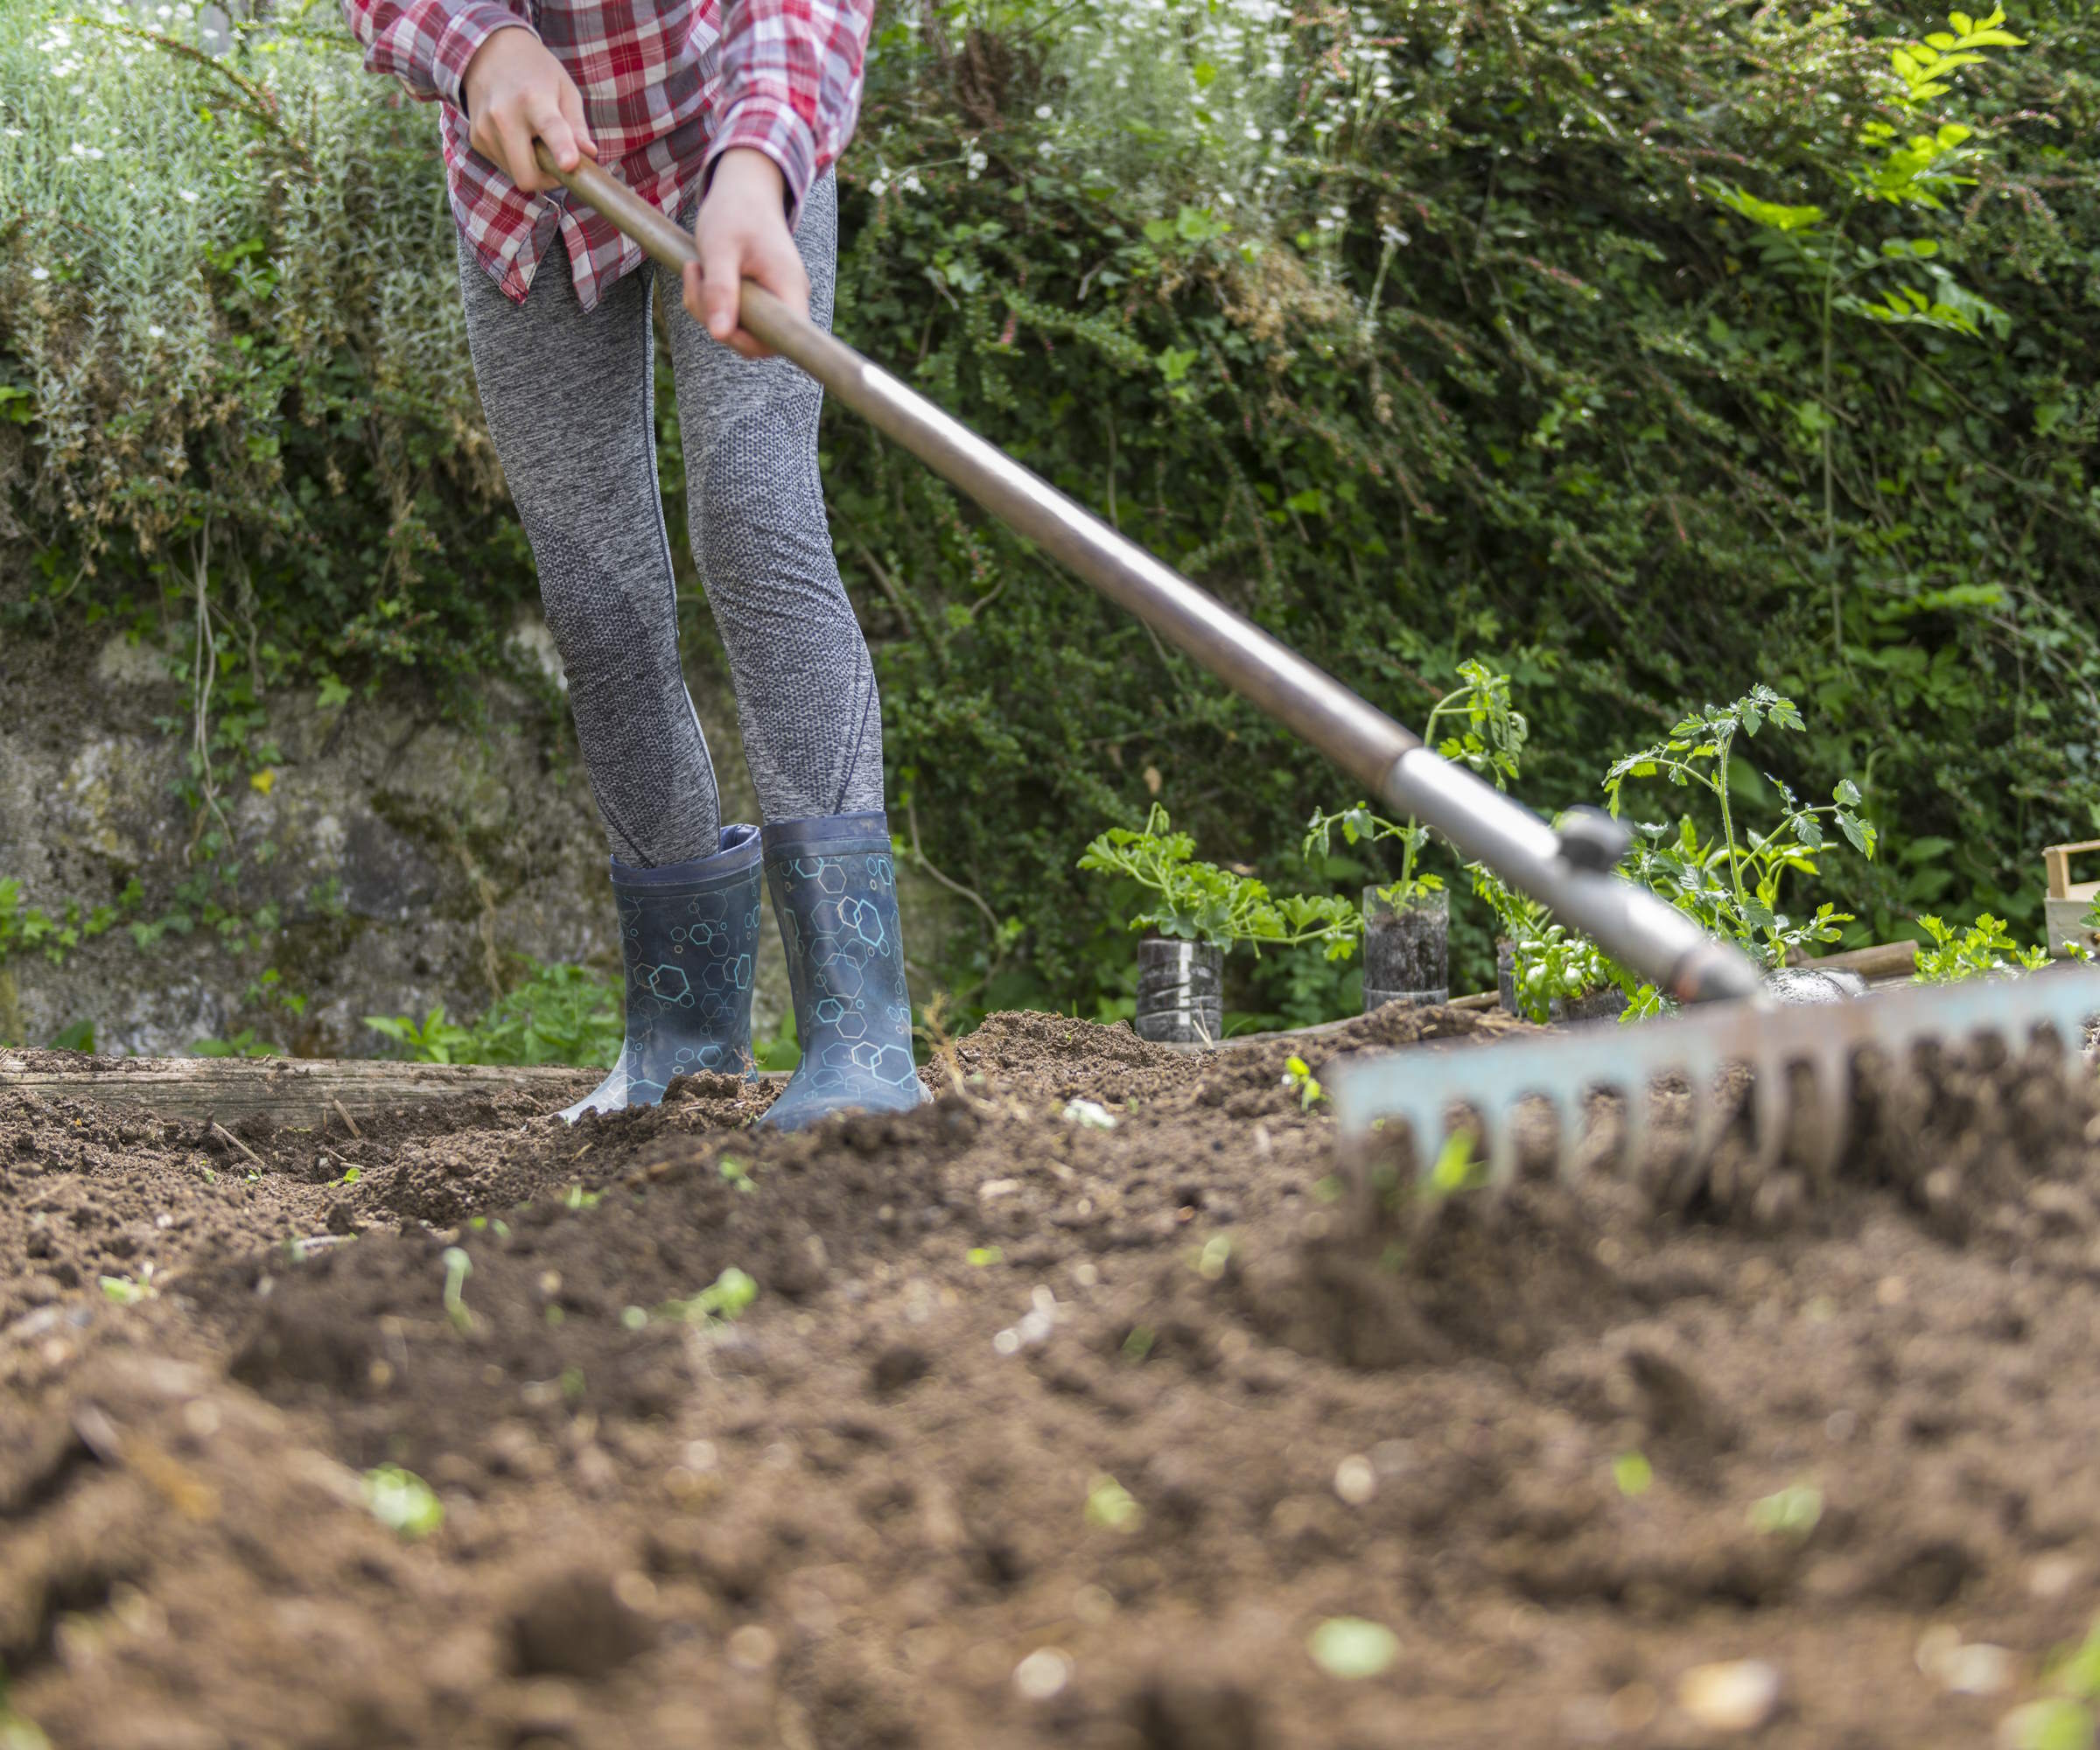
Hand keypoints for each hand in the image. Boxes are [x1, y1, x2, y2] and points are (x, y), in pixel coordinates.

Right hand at [462, 28, 593, 192]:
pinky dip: (516, 159)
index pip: (549, 128)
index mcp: (533, 99)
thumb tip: (589, 154)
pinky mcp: (476, 138)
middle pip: (527, 175)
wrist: (488, 50)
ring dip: (531, 166)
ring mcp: (485, 129)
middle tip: (558, 162)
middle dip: (547, 179)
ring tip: (534, 137)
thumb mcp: (564, 89)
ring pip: (516, 174)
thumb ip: (577, 125)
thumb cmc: (535, 71)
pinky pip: (504, 165)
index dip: (561, 149)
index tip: (569, 165)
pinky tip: (517, 135)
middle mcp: (504, 115)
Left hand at [685, 148, 808, 359]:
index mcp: (788, 287)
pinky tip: (702, 273)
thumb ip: (720, 290)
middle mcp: (790, 297)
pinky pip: (737, 314)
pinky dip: (713, 301)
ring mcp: (776, 297)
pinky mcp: (762, 296)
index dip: (748, 342)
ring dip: (709, 308)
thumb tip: (718, 335)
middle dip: (717, 320)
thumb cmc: (735, 211)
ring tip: (695, 269)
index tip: (717, 319)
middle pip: (757, 339)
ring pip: (742, 327)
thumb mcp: (720, 248)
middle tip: (694, 280)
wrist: (745, 188)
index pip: (780, 340)